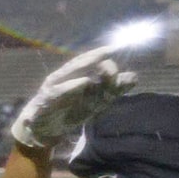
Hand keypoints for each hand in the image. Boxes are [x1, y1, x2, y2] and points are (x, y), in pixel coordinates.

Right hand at [11, 45, 139, 150]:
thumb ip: (112, 89)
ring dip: (83, 66)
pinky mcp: (45, 101)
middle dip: (93, 57)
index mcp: (73, 75)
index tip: (116, 48)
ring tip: (98, 60)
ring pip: (68, 73)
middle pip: (78, 64)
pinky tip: (83, 83)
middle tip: (110, 51)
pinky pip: (58, 92)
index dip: (100, 54)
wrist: (44, 129)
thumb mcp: (95, 102)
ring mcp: (52, 88)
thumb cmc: (70, 110)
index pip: (87, 61)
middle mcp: (62, 78)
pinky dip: (70, 87)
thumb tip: (133, 77)